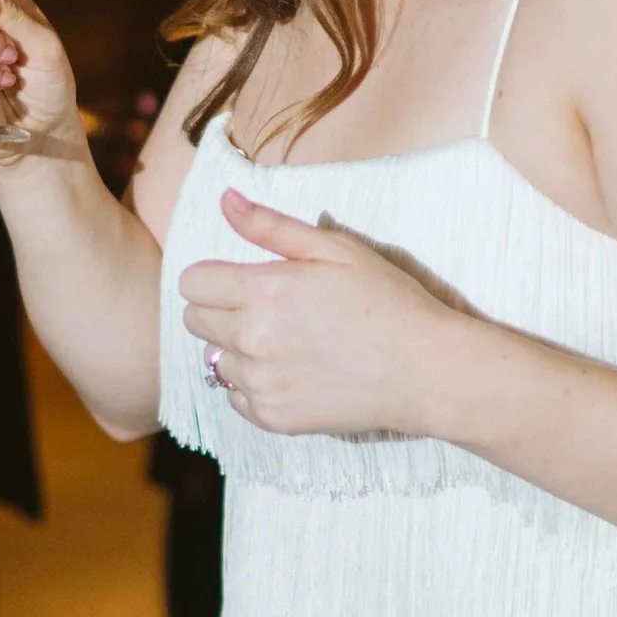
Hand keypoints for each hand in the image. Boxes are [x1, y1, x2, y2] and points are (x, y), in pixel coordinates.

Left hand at [180, 189, 476, 435]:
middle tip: (269, 310)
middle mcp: (252, 340)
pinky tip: (292, 371)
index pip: (192, 283)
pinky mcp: (271, 417)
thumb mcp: (336, 249)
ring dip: (238, 350)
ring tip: (287, 343)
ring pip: (214, 361)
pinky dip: (254, 384)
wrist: (424, 370)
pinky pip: (235, 396)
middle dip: (222, 310)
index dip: (214, 277)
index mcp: (264, 292)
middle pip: (195, 321)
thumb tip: (225, 200)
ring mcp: (260, 383)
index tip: (241, 280)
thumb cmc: (387, 302)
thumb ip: (271, 226)